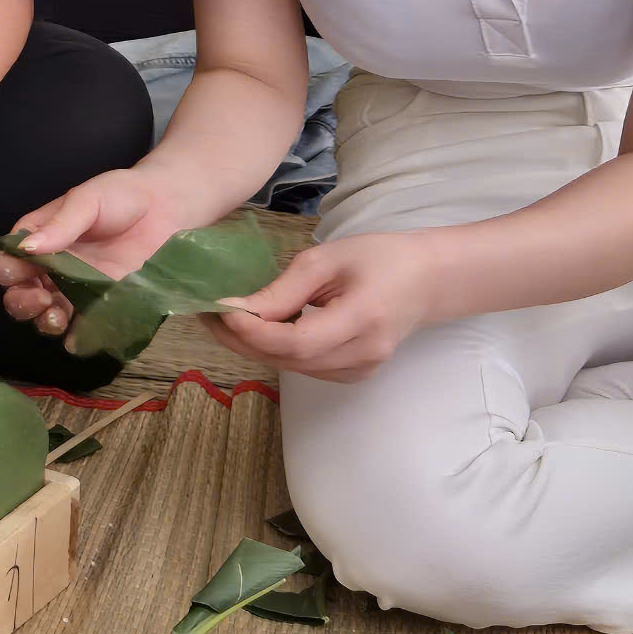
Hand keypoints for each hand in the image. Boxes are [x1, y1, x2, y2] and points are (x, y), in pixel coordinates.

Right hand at [0, 169, 185, 335]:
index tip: (20, 275)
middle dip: (21, 303)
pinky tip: (78, 339)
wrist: (167, 208)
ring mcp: (77, 288)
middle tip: (40, 300)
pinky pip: (84, 326)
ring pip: (47, 315)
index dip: (8, 272)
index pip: (10, 261)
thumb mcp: (87, 200)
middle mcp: (52, 267)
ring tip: (57, 319)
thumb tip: (28, 248)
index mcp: (39, 238)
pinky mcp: (103, 304)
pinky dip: (77, 338)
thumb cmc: (121, 195)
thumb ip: (60, 224)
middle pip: (22, 294)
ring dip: (44, 322)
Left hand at [208, 232, 443, 381]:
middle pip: (289, 360)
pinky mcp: (354, 374)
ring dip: (254, 347)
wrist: (426, 281)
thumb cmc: (378, 258)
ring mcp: (361, 370)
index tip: (220, 308)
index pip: (297, 342)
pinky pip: (304, 367)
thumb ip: (284, 290)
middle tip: (206, 314)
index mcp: (363, 320)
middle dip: (241, 339)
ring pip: (292, 367)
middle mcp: (363, 355)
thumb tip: (237, 309)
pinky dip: (276, 351)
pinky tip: (259, 330)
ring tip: (224, 320)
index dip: (253, 331)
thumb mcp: (328, 260)